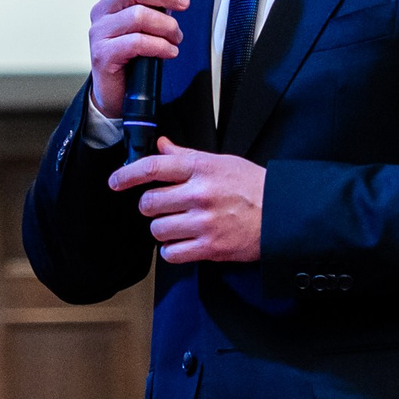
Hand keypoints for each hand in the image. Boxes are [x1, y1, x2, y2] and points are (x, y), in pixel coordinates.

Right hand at [88, 0, 187, 117]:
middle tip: (184, 3)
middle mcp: (101, 10)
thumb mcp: (149, 17)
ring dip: (166, 26)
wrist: (117, 90)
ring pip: (137, 16)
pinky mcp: (103, 54)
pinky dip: (160, 46)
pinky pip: (137, 42)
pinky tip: (169, 51)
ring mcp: (99, 32)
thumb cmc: (132, 51)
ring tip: (176, 37)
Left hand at [107, 137, 264, 262]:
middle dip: (150, 207)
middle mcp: (199, 193)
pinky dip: (173, 250)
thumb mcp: (221, 162)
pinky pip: (171, 254)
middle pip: (150, 202)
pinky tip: (183, 243)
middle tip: (162, 207)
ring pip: (157, 229)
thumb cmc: (253, 186)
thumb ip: (186, 155)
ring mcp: (204, 222)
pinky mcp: (210, 247)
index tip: (115, 181)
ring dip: (162, 229)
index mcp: (200, 168)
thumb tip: (161, 144)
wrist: (283, 214)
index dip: (127, 174)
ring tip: (177, 226)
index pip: (153, 166)